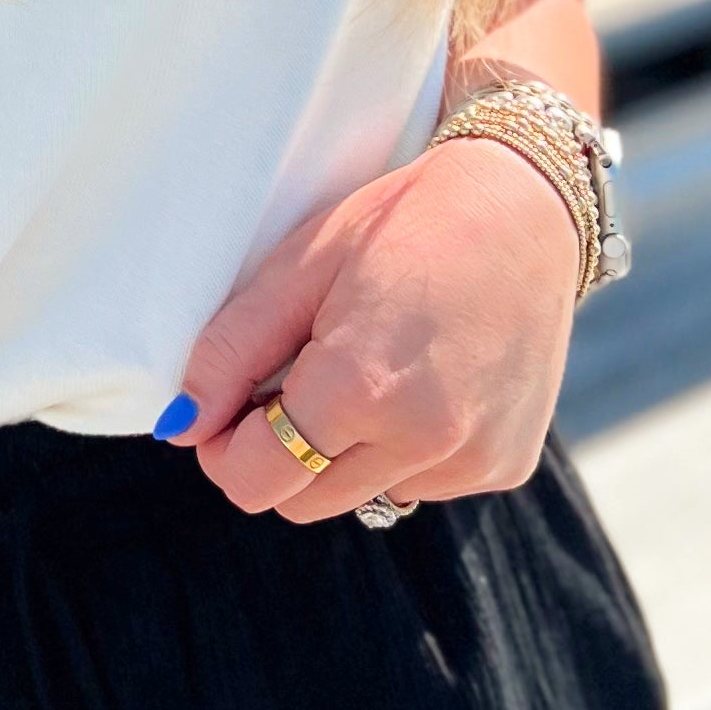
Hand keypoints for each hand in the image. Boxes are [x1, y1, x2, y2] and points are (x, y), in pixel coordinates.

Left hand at [168, 135, 583, 521]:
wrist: (528, 206)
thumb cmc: (404, 222)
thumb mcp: (300, 268)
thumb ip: (230, 353)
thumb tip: (182, 427)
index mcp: (361, 390)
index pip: (252, 480)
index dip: (223, 448)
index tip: (228, 407)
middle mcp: (424, 442)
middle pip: (300, 502)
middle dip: (279, 454)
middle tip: (293, 380)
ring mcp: (472, 462)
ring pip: (360, 497)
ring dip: (343, 454)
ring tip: (369, 369)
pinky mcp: (505, 466)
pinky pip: (419, 485)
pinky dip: (402, 451)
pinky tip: (422, 381)